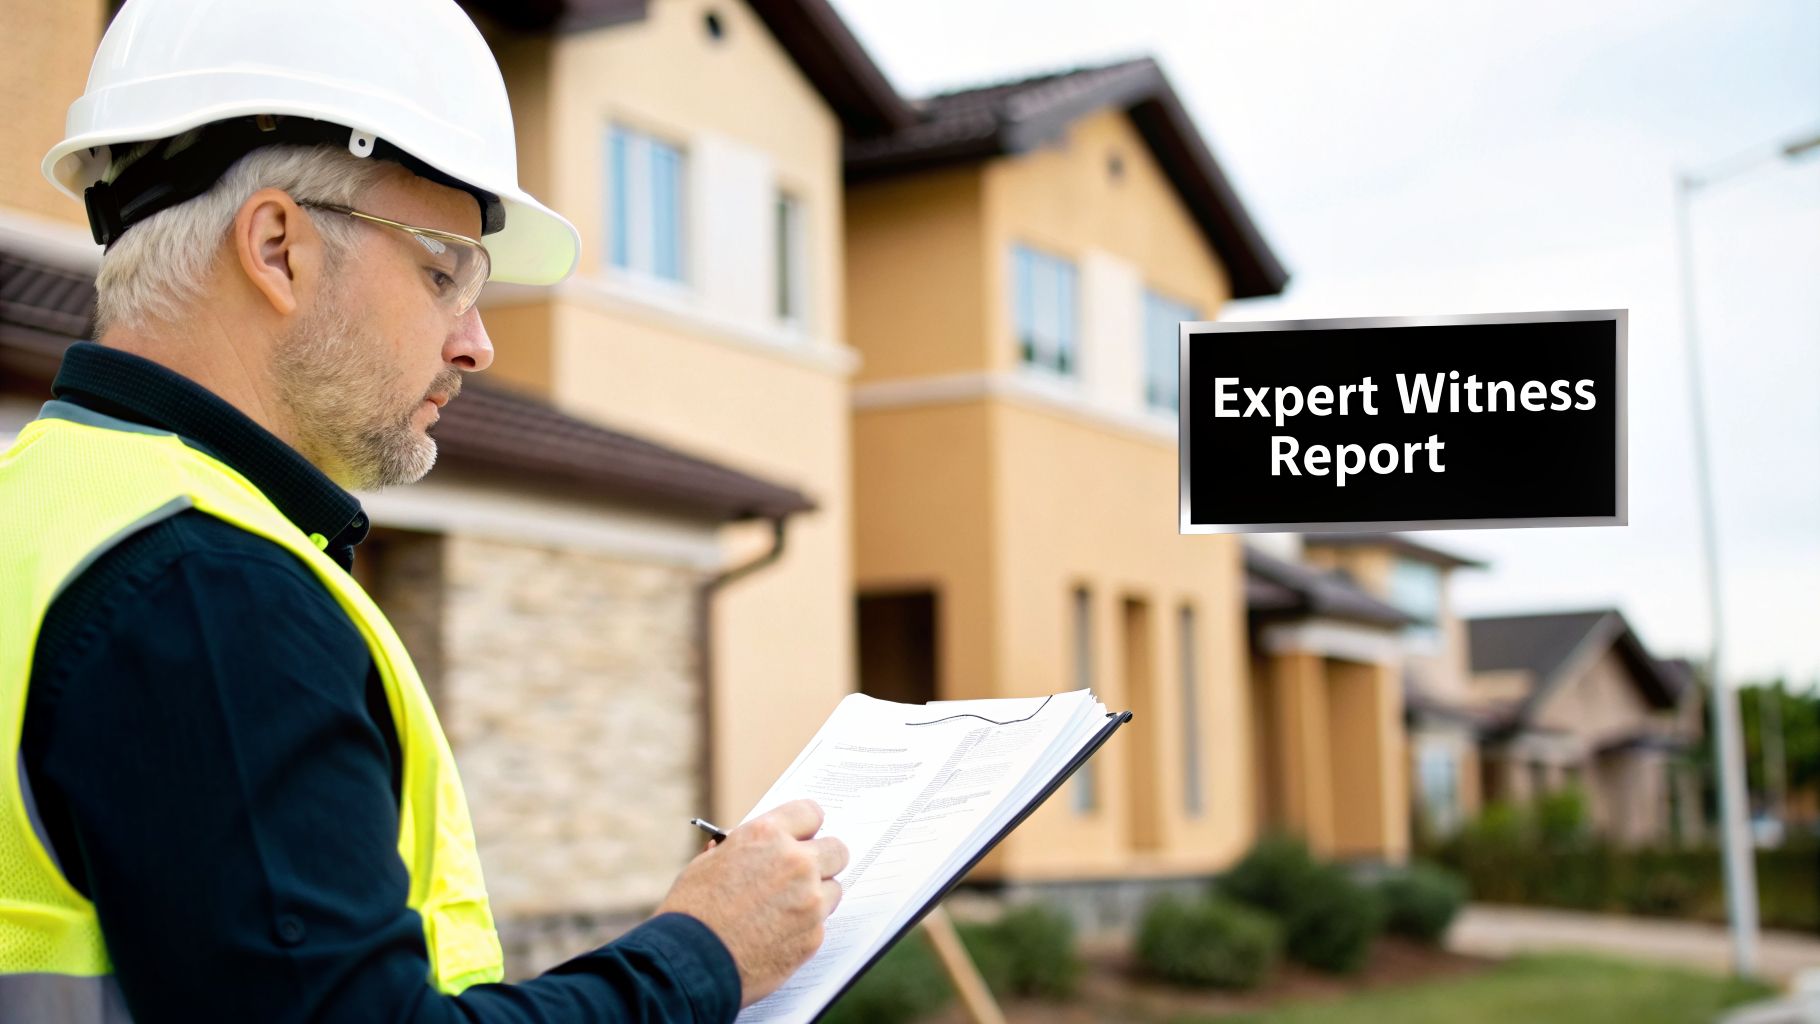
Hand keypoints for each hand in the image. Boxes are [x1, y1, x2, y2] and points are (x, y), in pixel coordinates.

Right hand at [655, 799, 847, 1006]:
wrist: (690, 963)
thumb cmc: (692, 912)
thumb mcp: (708, 864)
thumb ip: (743, 850)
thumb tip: (757, 847)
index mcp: (767, 835)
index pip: (811, 812)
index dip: (806, 827)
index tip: (804, 836)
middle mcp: (795, 863)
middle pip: (837, 849)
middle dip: (822, 860)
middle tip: (804, 874)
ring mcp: (809, 901)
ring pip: (833, 889)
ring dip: (816, 896)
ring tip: (784, 910)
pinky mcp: (814, 937)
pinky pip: (821, 924)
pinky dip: (805, 929)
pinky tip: (777, 936)